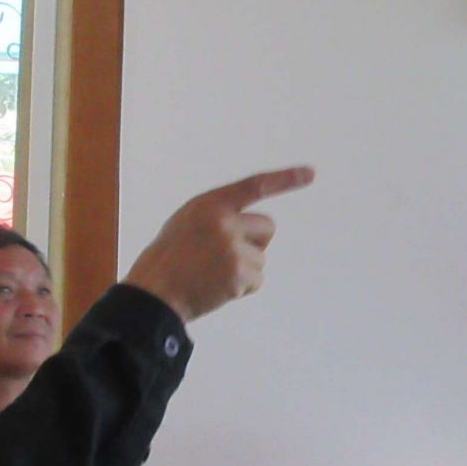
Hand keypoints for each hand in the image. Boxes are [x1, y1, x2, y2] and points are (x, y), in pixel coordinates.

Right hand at [123, 166, 314, 321]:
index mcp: (210, 204)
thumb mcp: (187, 222)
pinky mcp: (239, 274)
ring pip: (261, 257)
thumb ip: (218, 217)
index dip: (285, 179)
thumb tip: (248, 227)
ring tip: (212, 274)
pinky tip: (217, 287)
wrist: (155, 292)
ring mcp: (233, 248)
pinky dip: (242, 287)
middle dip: (255, 242)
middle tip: (225, 257)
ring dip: (244, 269)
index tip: (311, 174)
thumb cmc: (167, 258)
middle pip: (268, 228)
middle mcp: (225, 222)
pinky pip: (257, 280)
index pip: (255, 185)